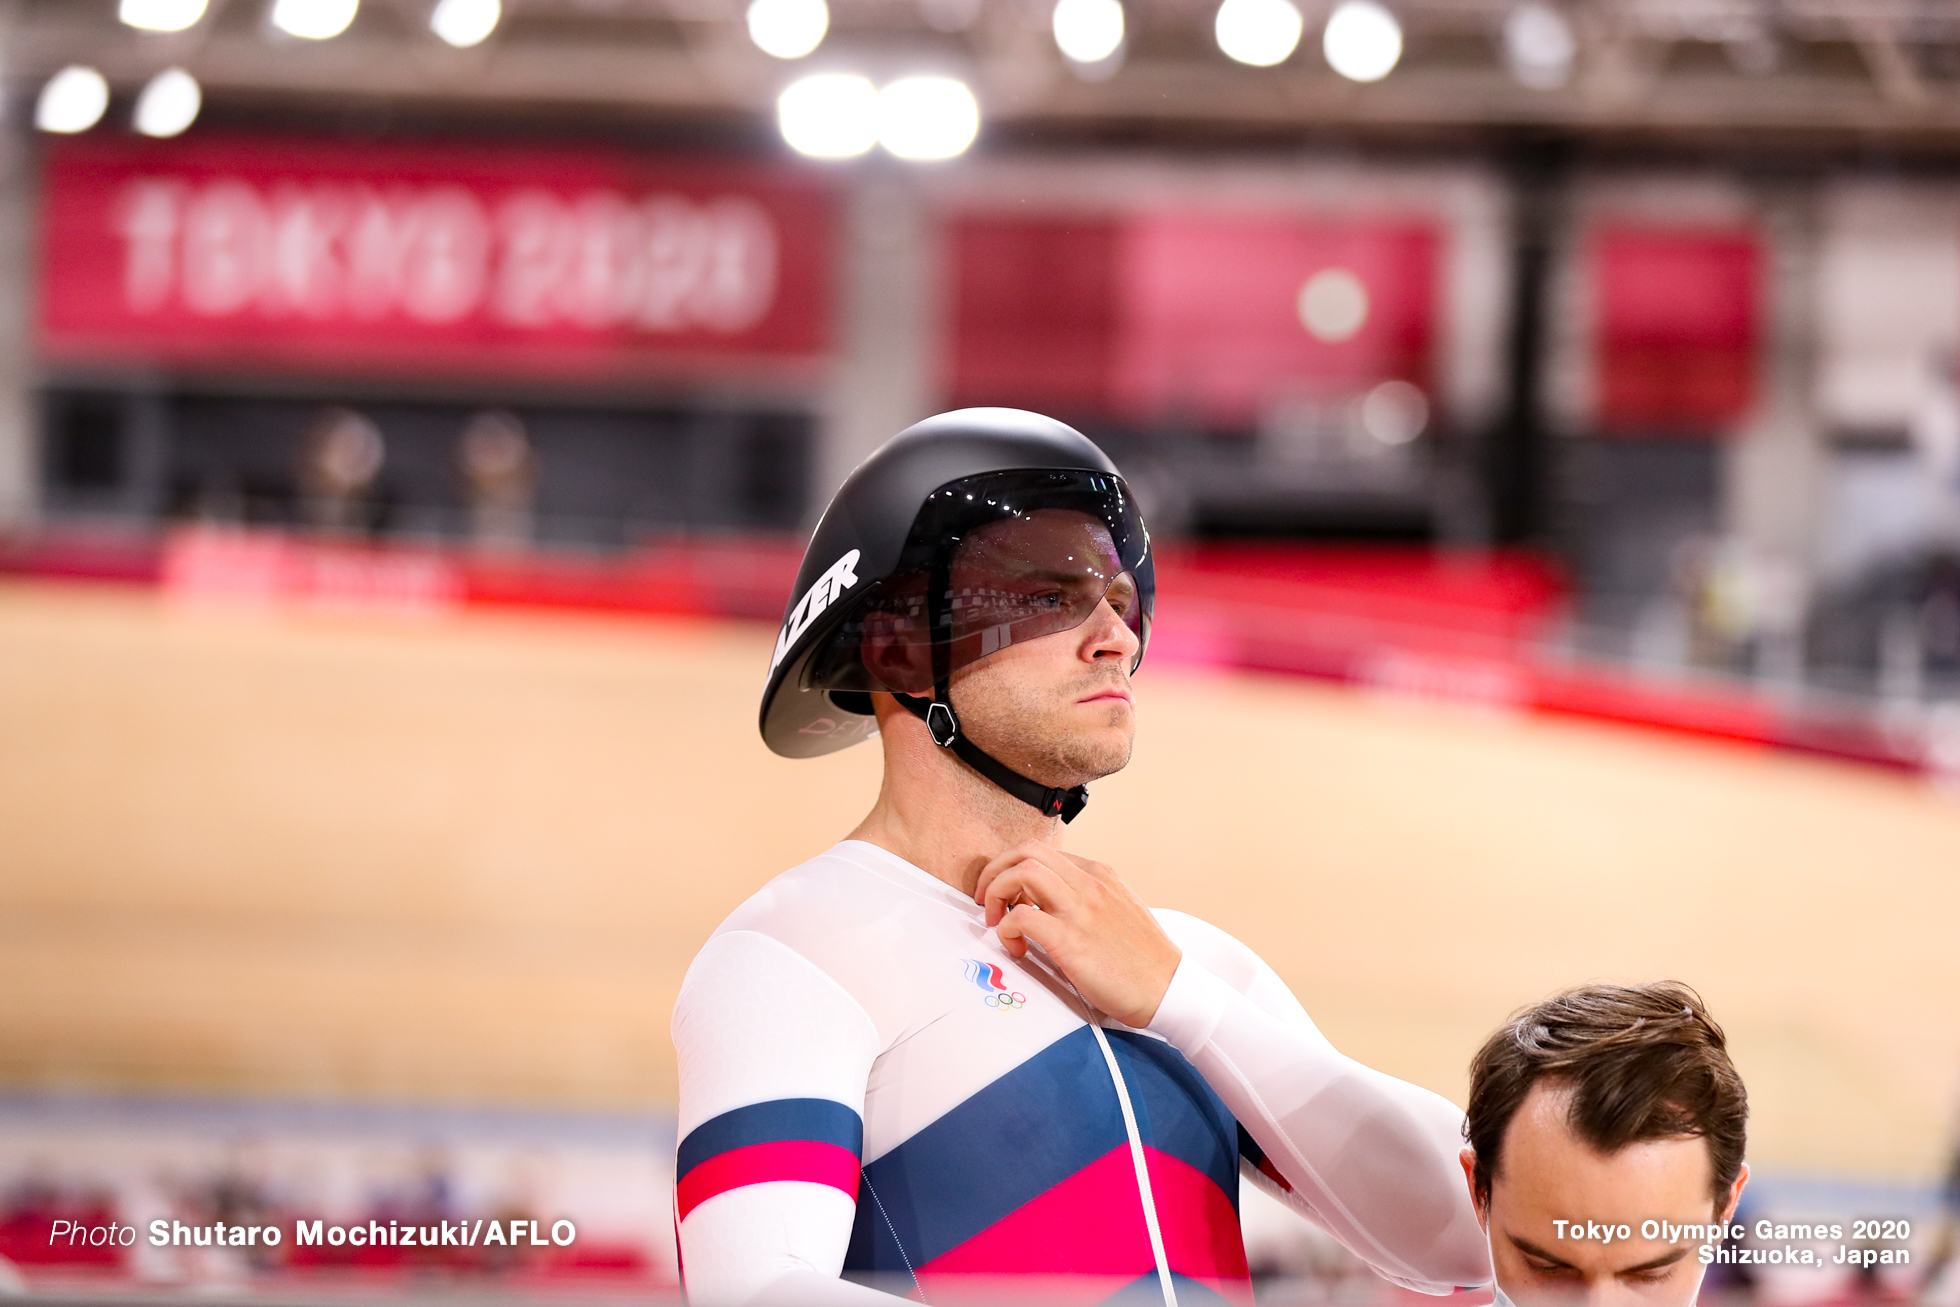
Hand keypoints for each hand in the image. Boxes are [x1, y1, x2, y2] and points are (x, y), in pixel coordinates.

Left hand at [974, 841, 1180, 1028]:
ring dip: (997, 892)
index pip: (1042, 851)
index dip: (1012, 868)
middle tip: (987, 899)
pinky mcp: (1071, 940)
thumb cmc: (1143, 958)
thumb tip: (1045, 900)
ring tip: (996, 920)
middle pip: (1026, 851)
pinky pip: (1022, 917)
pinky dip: (1007, 929)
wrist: (1168, 989)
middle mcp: (1089, 883)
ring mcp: (1080, 909)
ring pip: (1021, 872)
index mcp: (1098, 874)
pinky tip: (1016, 947)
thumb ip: (1086, 897)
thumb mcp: (1117, 909)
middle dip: (995, 871)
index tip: (1005, 892)